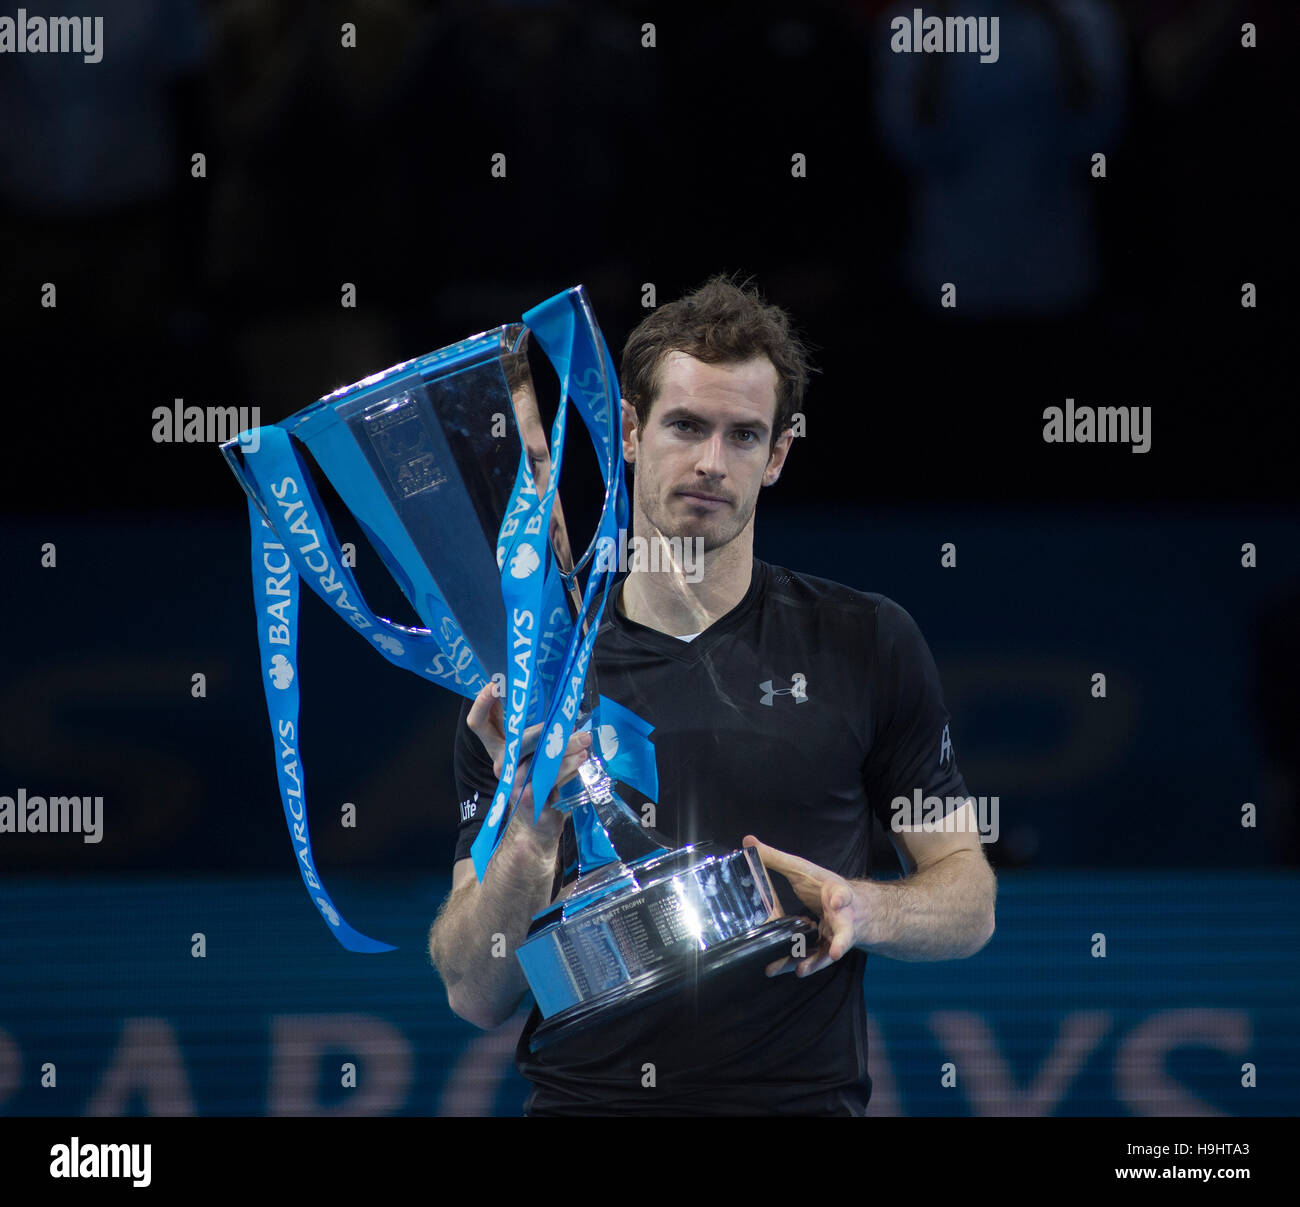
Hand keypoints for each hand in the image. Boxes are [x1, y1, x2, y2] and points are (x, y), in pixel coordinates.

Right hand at [467, 683, 590, 840]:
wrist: (537, 825)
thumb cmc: (538, 781)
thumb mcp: (536, 753)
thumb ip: (542, 731)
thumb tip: (566, 704)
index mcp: (499, 748)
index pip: (480, 723)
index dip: (482, 703)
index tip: (494, 684)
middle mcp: (502, 763)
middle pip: (516, 739)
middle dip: (542, 728)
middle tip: (568, 716)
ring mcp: (513, 781)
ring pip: (539, 757)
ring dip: (566, 746)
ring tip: (585, 739)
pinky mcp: (527, 797)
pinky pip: (550, 776)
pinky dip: (569, 766)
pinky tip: (582, 759)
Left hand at [743, 835, 862, 977]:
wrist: (854, 911)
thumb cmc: (825, 889)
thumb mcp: (803, 870)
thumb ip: (776, 859)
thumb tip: (748, 840)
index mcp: (837, 893)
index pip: (843, 894)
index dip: (841, 898)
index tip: (838, 901)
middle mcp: (841, 919)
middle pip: (843, 931)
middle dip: (839, 940)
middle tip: (835, 951)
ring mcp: (834, 938)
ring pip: (825, 952)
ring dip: (813, 962)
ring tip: (800, 970)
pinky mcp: (825, 950)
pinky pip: (813, 961)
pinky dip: (798, 965)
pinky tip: (781, 970)